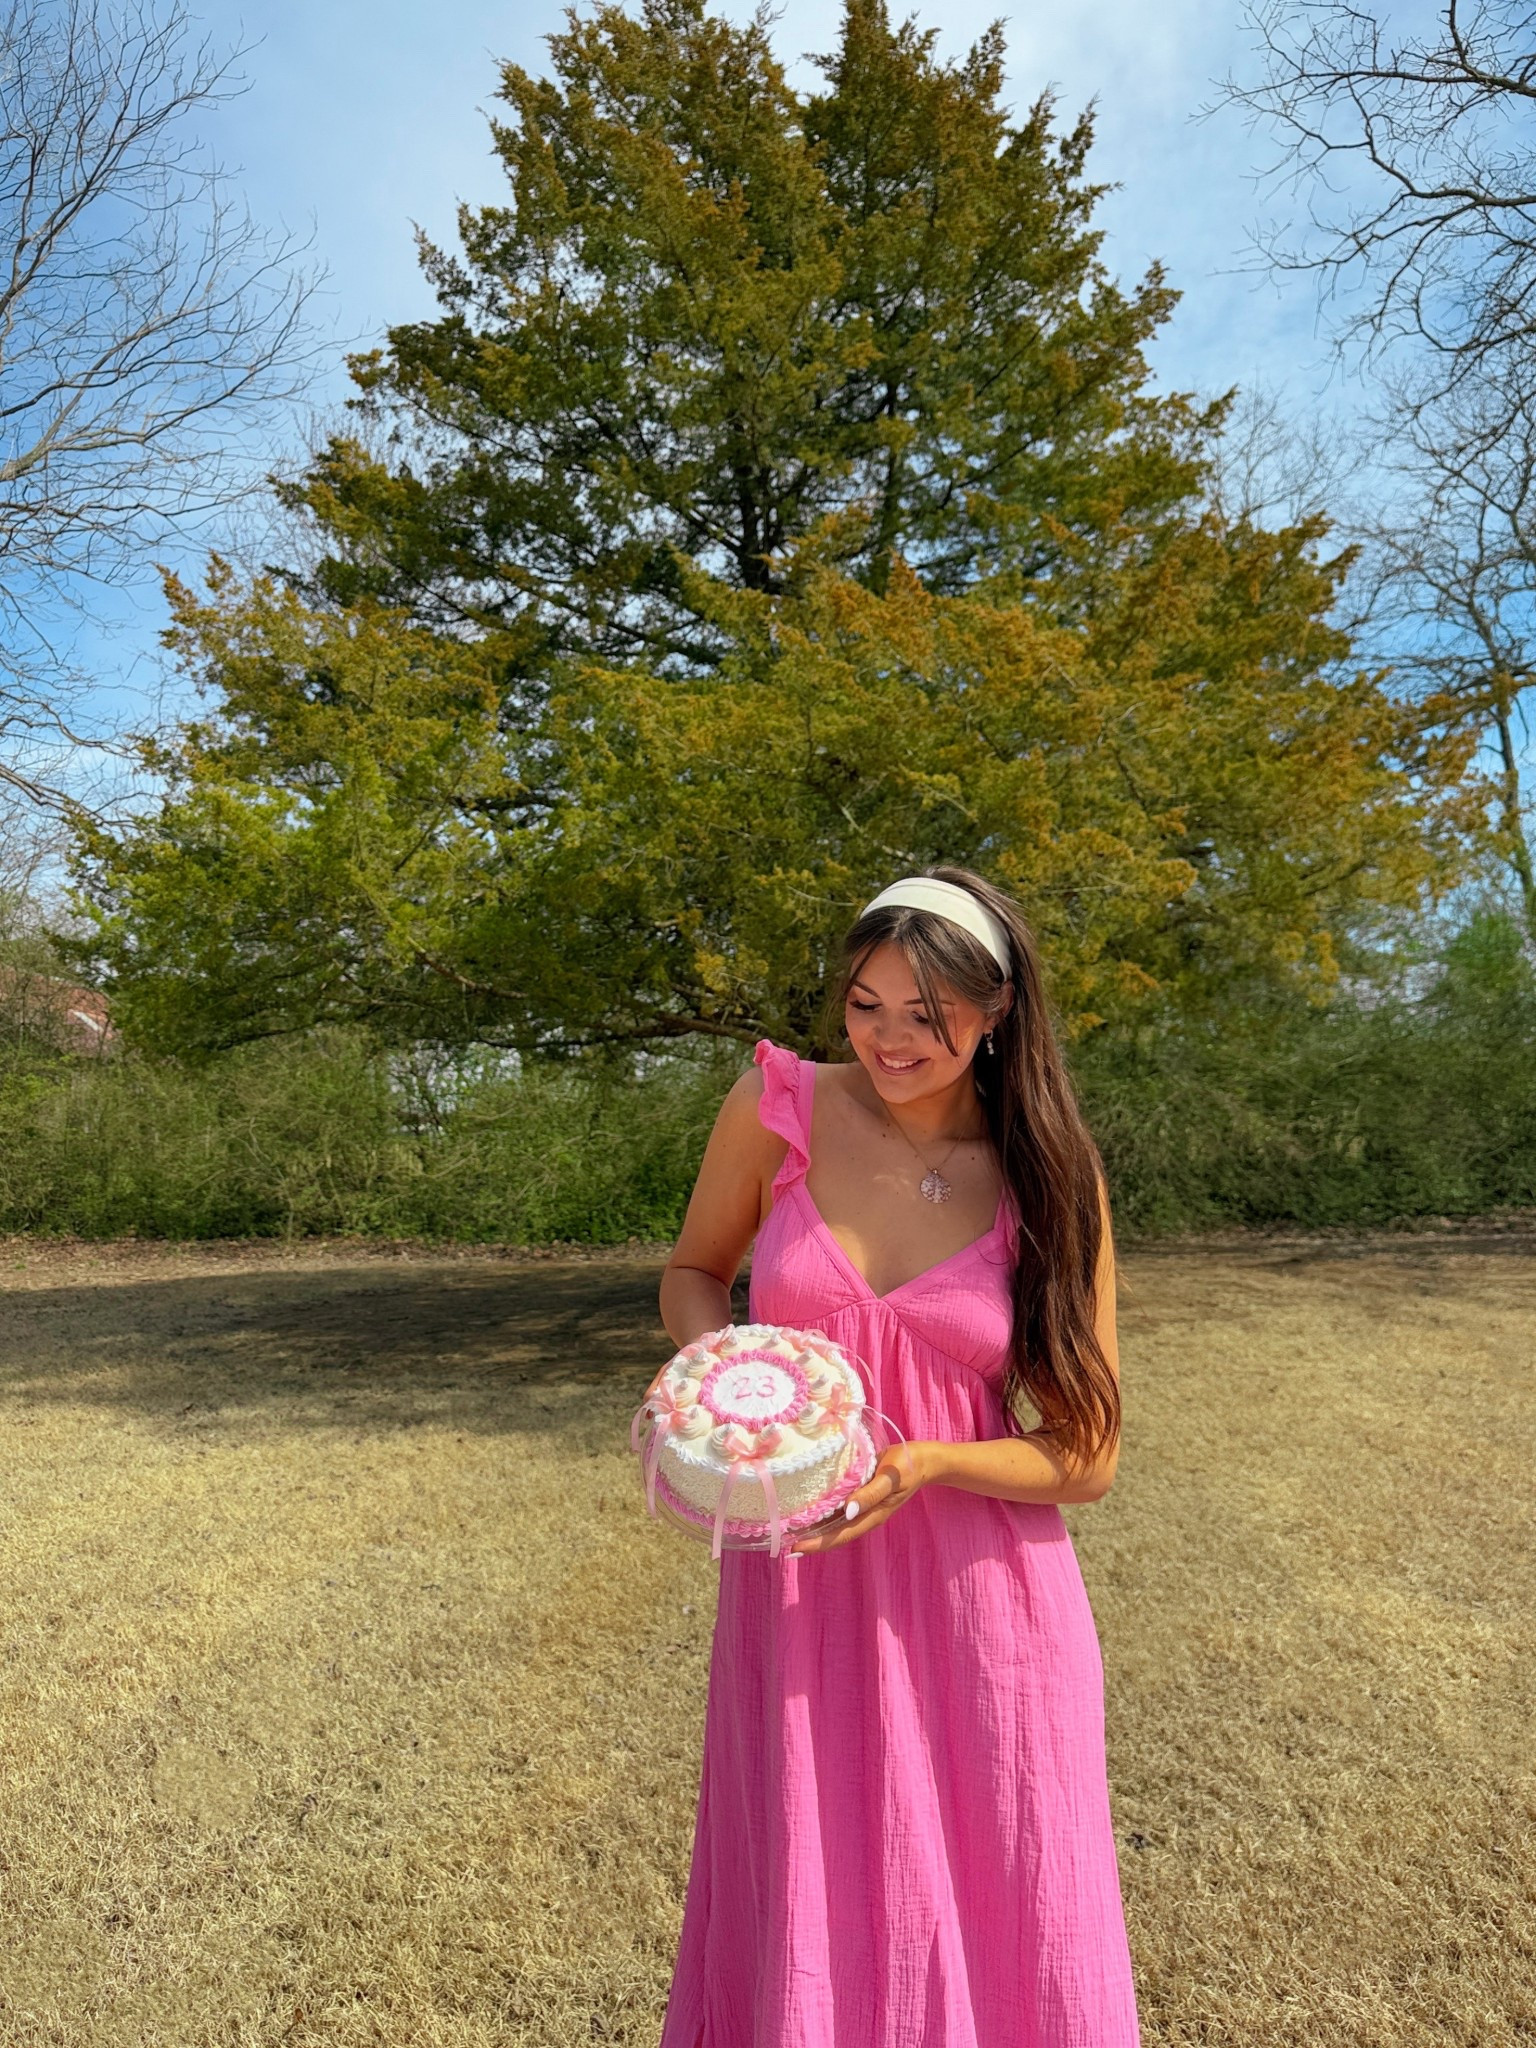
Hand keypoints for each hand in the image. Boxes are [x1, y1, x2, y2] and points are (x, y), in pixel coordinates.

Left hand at [788, 1439, 938, 1553]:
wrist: (923, 1461)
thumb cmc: (907, 1466)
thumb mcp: (891, 1477)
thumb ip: (870, 1494)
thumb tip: (848, 1511)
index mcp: (872, 1515)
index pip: (841, 1535)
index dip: (818, 1543)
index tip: (795, 1547)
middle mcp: (865, 1516)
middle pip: (835, 1535)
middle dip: (811, 1541)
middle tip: (784, 1543)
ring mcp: (863, 1508)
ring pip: (836, 1525)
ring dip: (815, 1530)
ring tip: (790, 1531)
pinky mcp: (861, 1497)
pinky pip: (840, 1511)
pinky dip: (824, 1515)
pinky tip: (809, 1512)